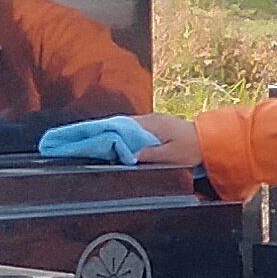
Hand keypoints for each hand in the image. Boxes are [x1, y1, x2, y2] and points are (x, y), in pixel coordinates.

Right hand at [37, 114, 188, 164]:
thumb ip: (147, 156)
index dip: (91, 132)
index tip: (72, 136)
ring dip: (98, 135)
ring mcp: (146, 124)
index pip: (112, 127)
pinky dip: (111, 137)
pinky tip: (101, 145)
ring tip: (76, 143)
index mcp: (146, 125)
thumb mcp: (170, 156)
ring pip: (116, 129)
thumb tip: (124, 156)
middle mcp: (143, 121)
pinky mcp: (150, 131)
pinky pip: (125, 132)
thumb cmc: (192, 150)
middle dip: (88, 132)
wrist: (211, 142)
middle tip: (65, 140)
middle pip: (110, 126)